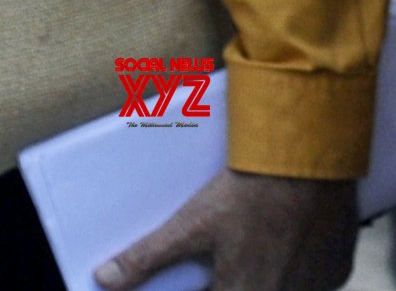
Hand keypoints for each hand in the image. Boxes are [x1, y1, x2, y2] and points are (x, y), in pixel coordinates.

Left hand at [95, 169, 356, 290]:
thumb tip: (105, 279)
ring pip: (275, 287)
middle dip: (223, 279)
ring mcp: (317, 286)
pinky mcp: (336, 270)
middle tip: (215, 258)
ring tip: (245, 242)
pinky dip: (289, 265)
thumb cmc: (247, 193)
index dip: (197, 287)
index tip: (185, 279)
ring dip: (255, 273)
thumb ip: (147, 257)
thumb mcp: (190, 225)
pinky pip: (308, 279)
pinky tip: (275, 238)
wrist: (308, 163)